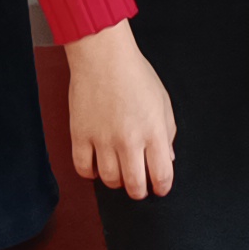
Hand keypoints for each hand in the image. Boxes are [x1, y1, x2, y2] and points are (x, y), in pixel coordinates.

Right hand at [65, 19, 177, 197]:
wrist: (103, 57)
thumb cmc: (135, 74)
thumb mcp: (162, 101)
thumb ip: (167, 132)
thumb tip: (167, 157)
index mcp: (153, 131)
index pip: (161, 174)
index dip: (162, 187)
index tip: (160, 188)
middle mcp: (128, 139)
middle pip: (134, 184)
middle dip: (139, 191)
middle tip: (139, 188)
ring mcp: (103, 139)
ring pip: (109, 180)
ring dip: (116, 182)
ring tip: (119, 173)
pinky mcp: (80, 135)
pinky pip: (83, 169)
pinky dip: (90, 174)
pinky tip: (96, 167)